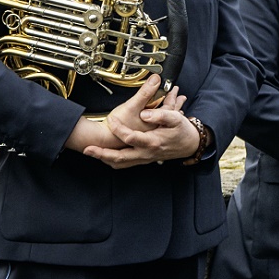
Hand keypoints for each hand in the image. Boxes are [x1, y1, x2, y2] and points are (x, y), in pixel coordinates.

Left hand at [83, 76, 199, 168]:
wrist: (190, 144)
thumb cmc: (183, 130)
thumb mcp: (176, 118)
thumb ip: (160, 114)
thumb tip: (144, 115)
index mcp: (153, 141)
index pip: (130, 137)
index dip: (118, 128)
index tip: (111, 119)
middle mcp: (146, 153)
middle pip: (120, 157)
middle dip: (102, 154)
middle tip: (88, 148)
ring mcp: (144, 158)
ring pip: (121, 163)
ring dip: (105, 159)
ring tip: (92, 152)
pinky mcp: (143, 159)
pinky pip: (125, 164)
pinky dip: (113, 161)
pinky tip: (105, 156)